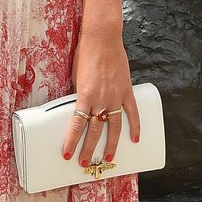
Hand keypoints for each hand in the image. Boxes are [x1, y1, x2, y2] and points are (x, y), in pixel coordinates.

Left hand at [61, 29, 140, 165]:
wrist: (102, 39)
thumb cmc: (85, 54)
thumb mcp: (75, 77)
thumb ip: (79, 95)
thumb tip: (79, 109)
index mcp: (84, 96)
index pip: (77, 125)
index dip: (71, 141)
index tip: (67, 154)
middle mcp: (101, 99)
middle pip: (95, 131)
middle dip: (89, 149)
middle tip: (84, 163)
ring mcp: (116, 96)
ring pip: (114, 126)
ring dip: (110, 144)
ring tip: (107, 158)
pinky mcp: (126, 91)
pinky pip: (132, 113)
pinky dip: (135, 127)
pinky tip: (134, 140)